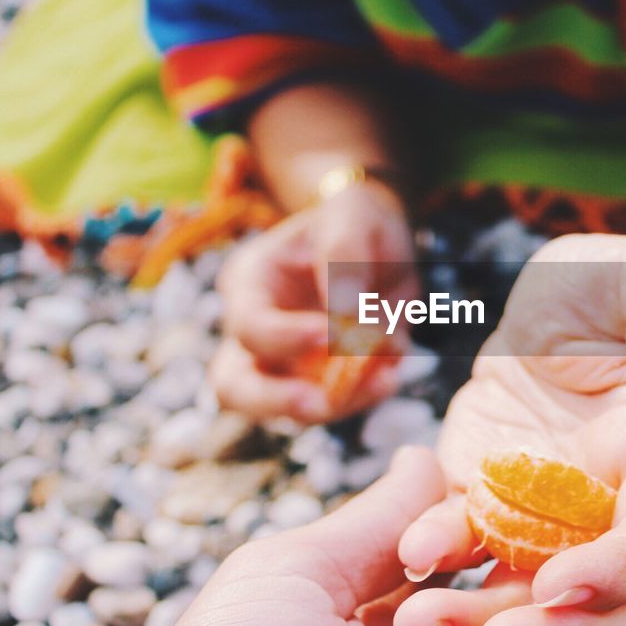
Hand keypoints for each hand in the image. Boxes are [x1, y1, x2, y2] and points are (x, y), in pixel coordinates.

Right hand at [210, 182, 416, 422]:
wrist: (375, 235)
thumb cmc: (353, 218)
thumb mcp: (352, 216)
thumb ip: (344, 258)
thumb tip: (345, 316)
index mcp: (250, 282)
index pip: (249, 325)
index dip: (285, 337)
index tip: (333, 333)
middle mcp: (256, 330)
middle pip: (234, 386)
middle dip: (276, 401)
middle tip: (320, 403)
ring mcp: (285, 362)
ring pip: (286, 409)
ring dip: (338, 403)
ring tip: (384, 381)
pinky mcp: (320, 380)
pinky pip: (335, 404)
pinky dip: (364, 396)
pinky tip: (391, 374)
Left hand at [396, 234, 625, 625]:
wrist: (555, 310)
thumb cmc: (609, 284)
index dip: (625, 570)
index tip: (567, 584)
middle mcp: (618, 510)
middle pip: (610, 608)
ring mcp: (553, 522)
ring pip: (532, 601)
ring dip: (484, 624)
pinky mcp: (491, 511)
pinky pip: (467, 551)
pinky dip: (438, 559)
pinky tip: (409, 557)